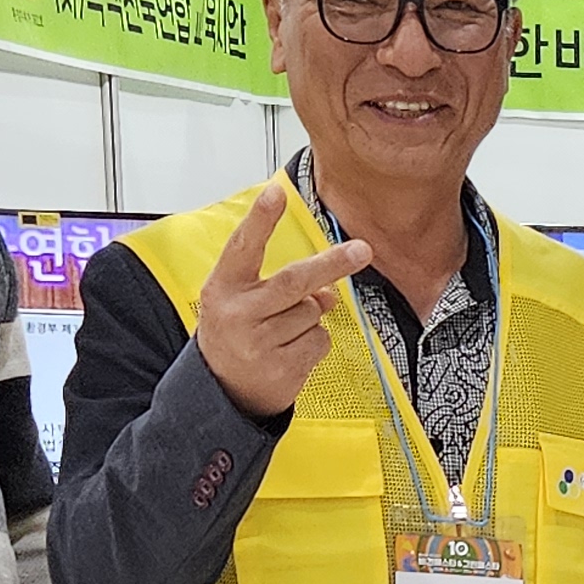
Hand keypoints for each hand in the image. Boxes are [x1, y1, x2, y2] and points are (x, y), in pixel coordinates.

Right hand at [193, 179, 373, 419]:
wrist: (221, 392)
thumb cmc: (235, 334)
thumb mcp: (242, 302)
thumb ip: (278, 286)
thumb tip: (327, 292)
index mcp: (222, 289)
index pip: (243, 247)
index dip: (261, 219)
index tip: (277, 191)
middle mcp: (238, 314)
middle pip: (295, 281)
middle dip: (332, 264)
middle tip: (362, 250)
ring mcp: (259, 344)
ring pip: (313, 313)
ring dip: (311, 317)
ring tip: (283, 332)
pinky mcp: (282, 369)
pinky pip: (320, 341)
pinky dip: (315, 342)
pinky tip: (290, 351)